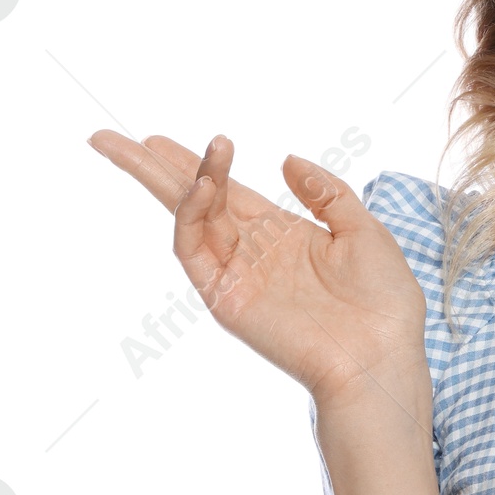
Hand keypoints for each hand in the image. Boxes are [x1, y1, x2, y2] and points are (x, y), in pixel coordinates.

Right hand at [87, 131, 427, 404]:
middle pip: (194, 201)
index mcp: (285, 234)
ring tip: (157, 146)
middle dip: (151, 170)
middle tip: (111, 138)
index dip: (199, 164)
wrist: (381, 356)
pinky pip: (195, 251)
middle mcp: (253, 252)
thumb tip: (286, 159)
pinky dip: (190, 216)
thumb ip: (326, 192)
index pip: (228, 191)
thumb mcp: (364, 230)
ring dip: (171, 181)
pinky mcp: (226, 298)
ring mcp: (236, 275)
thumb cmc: (384, 302)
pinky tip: (200, 185)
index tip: (160, 138)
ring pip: (188, 219)